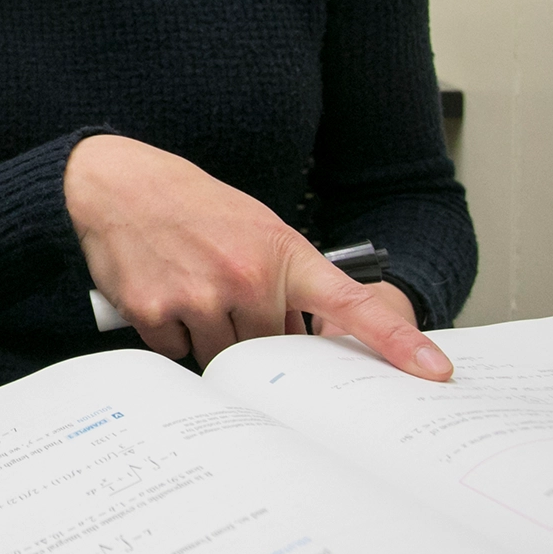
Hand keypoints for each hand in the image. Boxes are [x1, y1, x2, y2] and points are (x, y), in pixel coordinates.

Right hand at [62, 135, 451, 380]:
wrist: (117, 183)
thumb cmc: (192, 204)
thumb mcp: (255, 227)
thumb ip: (284, 280)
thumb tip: (299, 338)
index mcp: (282, 254)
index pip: (351, 305)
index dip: (398, 342)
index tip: (435, 370)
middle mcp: (245, 277)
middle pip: (273, 350)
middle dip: (257, 336)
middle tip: (232, 299)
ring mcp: (198, 297)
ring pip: (224, 358)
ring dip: (213, 337)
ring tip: (194, 288)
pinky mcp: (154, 313)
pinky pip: (179, 352)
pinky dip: (174, 334)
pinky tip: (165, 294)